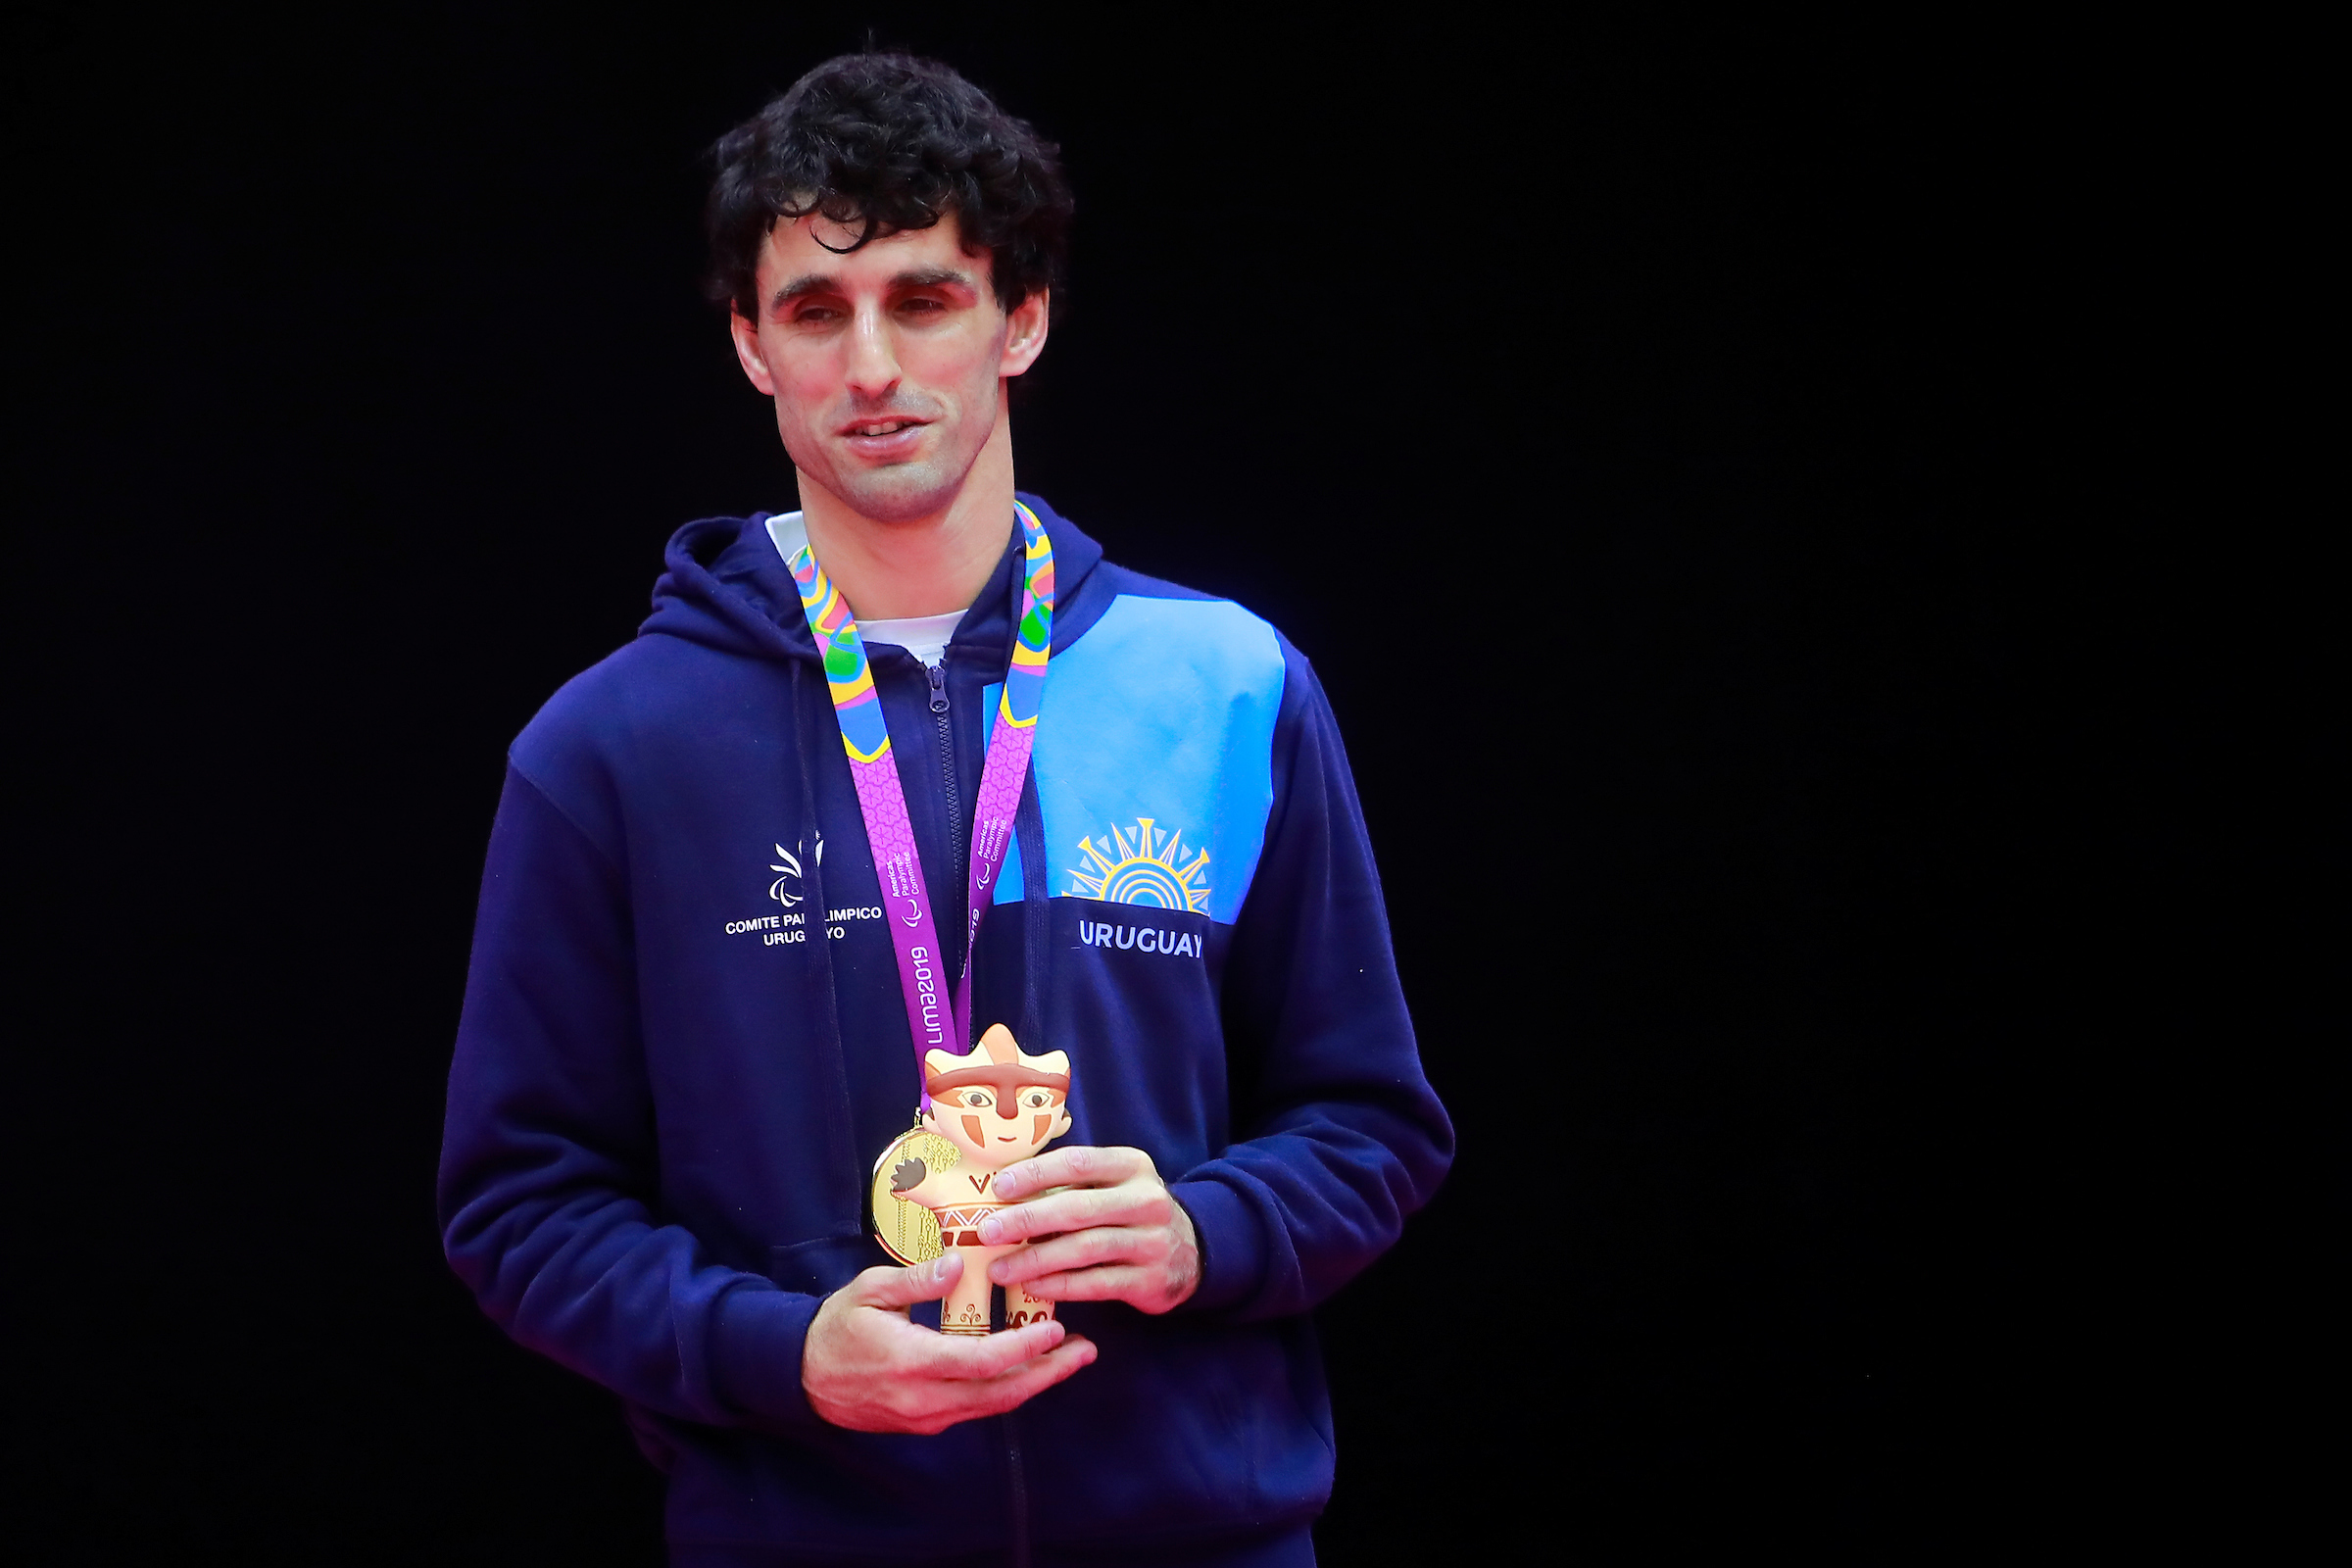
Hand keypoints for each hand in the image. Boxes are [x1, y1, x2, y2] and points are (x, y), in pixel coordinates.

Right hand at [802, 1253, 1096, 1433]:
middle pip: (999, 1394)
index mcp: (911, 1362)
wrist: (802, 1377)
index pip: (980, 1362)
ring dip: (1034, 1383)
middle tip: (1085, 1350)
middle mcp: (925, 1399)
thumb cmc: (836, 1326)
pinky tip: (1028, 1368)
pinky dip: (1008, 1389)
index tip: (1055, 1329)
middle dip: (1047, 1373)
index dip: (1022, 1350)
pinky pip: (976, 1408)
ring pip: (992, 1406)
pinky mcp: (927, 1423)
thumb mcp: (869, 1290)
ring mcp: (927, 1417)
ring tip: (1068, 1358)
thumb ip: (915, 1279)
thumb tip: (956, 1264)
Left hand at [980, 1145, 1201, 1313]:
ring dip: (1036, 1259)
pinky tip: (1031, 1286)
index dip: (1036, 1174)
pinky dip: (1059, 1285)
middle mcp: (1146, 1201)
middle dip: (1026, 1220)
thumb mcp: (1114, 1184)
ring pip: (1084, 1249)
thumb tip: (1003, 1188)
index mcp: (1132, 1166)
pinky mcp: (1150, 1280)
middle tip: (988, 1231)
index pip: (1078, 1162)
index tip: (999, 1186)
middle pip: (1077, 1208)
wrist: (1192, 1251)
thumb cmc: (1130, 1211)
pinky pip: (1096, 1283)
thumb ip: (1071, 1181)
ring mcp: (1151, 1242)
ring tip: (1000, 1268)